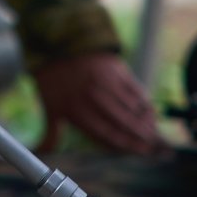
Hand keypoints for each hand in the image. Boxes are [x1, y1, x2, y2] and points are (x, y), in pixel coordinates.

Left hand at [33, 53, 167, 156]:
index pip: (107, 134)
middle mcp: (93, 98)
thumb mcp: (49, 106)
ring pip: (132, 108)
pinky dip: (145, 102)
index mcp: (77, 111)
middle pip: (124, 123)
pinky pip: (136, 89)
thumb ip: (50, 132)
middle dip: (143, 137)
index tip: (143, 152)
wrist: (59, 44)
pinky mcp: (116, 69)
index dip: (128, 145)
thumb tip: (40, 152)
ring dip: (147, 122)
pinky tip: (151, 111)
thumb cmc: (55, 80)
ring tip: (155, 133)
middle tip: (157, 147)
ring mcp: (106, 83)